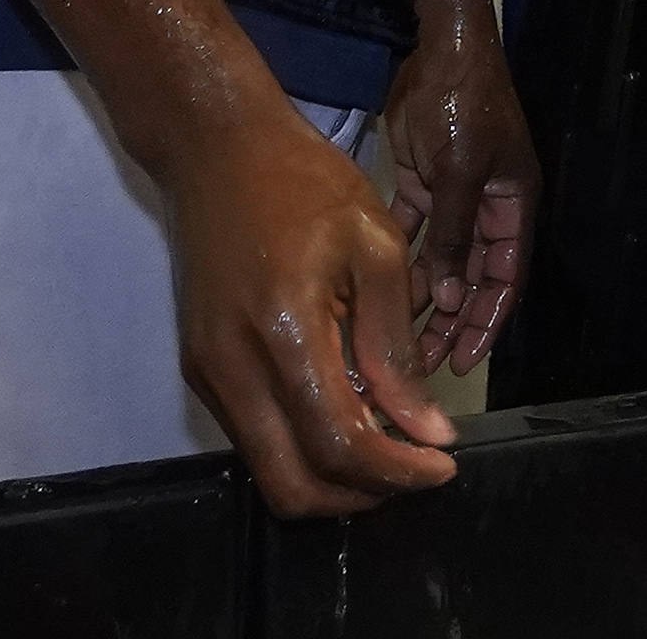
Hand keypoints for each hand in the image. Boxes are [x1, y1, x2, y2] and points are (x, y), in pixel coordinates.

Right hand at [163, 107, 459, 517]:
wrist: (217, 151)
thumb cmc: (306, 184)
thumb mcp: (376, 246)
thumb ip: (395, 346)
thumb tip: (427, 427)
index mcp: (284, 333)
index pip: (340, 444)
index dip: (397, 472)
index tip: (444, 464)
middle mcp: (234, 369)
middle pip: (295, 486)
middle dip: (363, 494)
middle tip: (416, 467)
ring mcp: (209, 374)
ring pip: (271, 470)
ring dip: (333, 475)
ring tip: (391, 439)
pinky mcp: (201, 369)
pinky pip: (255, 437)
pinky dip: (304, 444)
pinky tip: (348, 407)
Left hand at [381, 25, 537, 377]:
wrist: (440, 47)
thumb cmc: (463, 104)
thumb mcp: (462, 168)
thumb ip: (454, 233)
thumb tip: (446, 295)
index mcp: (513, 205)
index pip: (506, 278)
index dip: (488, 321)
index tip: (465, 362)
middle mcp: (487, 208)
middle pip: (472, 278)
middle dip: (451, 320)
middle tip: (421, 365)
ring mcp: (455, 196)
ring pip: (440, 262)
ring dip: (422, 298)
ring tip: (394, 340)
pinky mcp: (423, 183)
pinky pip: (413, 234)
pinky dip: (400, 262)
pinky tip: (375, 292)